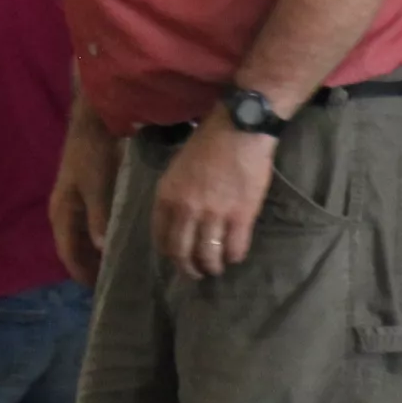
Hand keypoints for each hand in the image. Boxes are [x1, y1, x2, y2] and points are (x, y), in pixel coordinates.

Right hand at [50, 121, 122, 286]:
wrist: (94, 124)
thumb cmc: (94, 155)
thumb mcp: (98, 186)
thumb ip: (99, 216)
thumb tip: (99, 248)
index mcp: (62, 213)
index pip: (69, 253)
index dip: (82, 273)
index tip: (99, 290)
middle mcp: (63, 212)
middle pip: (74, 249)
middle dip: (89, 267)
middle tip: (112, 283)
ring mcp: (73, 204)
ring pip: (82, 238)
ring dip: (94, 254)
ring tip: (116, 268)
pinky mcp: (85, 196)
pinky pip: (89, 226)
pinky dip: (99, 238)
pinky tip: (117, 242)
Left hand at [150, 117, 276, 280]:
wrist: (240, 129)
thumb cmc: (208, 143)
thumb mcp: (177, 168)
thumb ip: (174, 195)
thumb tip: (180, 219)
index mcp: (166, 197)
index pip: (161, 238)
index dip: (169, 254)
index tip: (177, 258)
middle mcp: (186, 210)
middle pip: (182, 253)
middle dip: (188, 269)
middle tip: (196, 273)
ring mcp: (214, 214)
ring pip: (208, 255)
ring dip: (212, 267)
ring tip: (216, 268)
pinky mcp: (241, 216)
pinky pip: (235, 247)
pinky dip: (234, 256)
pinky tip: (235, 256)